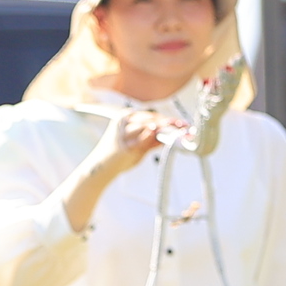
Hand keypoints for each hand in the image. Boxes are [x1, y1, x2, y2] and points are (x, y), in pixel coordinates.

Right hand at [61, 105, 184, 231]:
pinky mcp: (125, 145)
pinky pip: (142, 139)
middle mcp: (124, 121)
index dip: (168, 119)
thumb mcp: (139, 146)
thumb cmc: (119, 157)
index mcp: (126, 117)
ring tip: (180, 130)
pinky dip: (154, 136)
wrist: (101, 169)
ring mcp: (124, 132)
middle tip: (185, 126)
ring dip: (166, 128)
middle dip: (170, 123)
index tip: (182, 123)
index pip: (152, 116)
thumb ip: (153, 140)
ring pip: (148, 125)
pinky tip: (162, 133)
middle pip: (152, 119)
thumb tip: (173, 136)